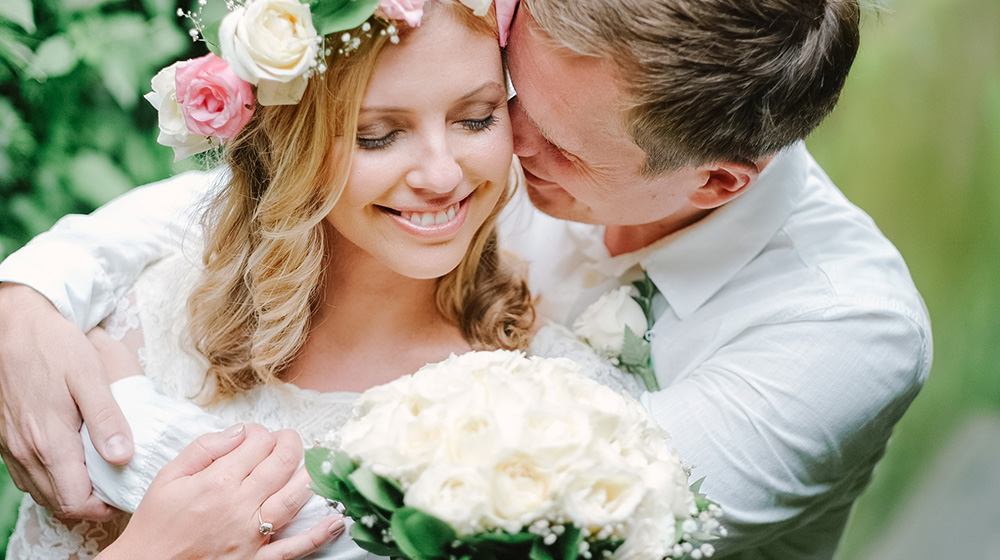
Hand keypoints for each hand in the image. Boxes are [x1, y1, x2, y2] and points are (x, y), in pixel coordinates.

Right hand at [0, 283, 133, 519]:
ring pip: (42, 492)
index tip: (124, 495)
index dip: (102, 508)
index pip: (75, 501)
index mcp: (50, 441)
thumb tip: (123, 456)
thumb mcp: (89, 376)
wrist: (13, 328)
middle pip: (58, 504)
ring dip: (70, 493)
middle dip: (90, 505)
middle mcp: (27, 452)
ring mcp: (13, 448)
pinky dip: (51, 480)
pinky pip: (29, 476)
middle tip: (117, 489)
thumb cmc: (55, 347)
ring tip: (100, 477)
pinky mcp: (7, 441)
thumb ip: (106, 418)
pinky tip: (73, 462)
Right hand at [99, 424, 344, 559]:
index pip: (256, 443)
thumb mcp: (168, 477)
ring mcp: (251, 535)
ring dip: (308, 476)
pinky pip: (293, 549)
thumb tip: (238, 431)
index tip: (256, 435)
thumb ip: (204, 448)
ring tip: (313, 463)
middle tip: (289, 439)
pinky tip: (336, 521)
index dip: (261, 432)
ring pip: (292, 498)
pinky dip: (318, 535)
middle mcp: (239, 506)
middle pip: (280, 464)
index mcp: (217, 482)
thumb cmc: (155, 525)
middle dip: (290, 443)